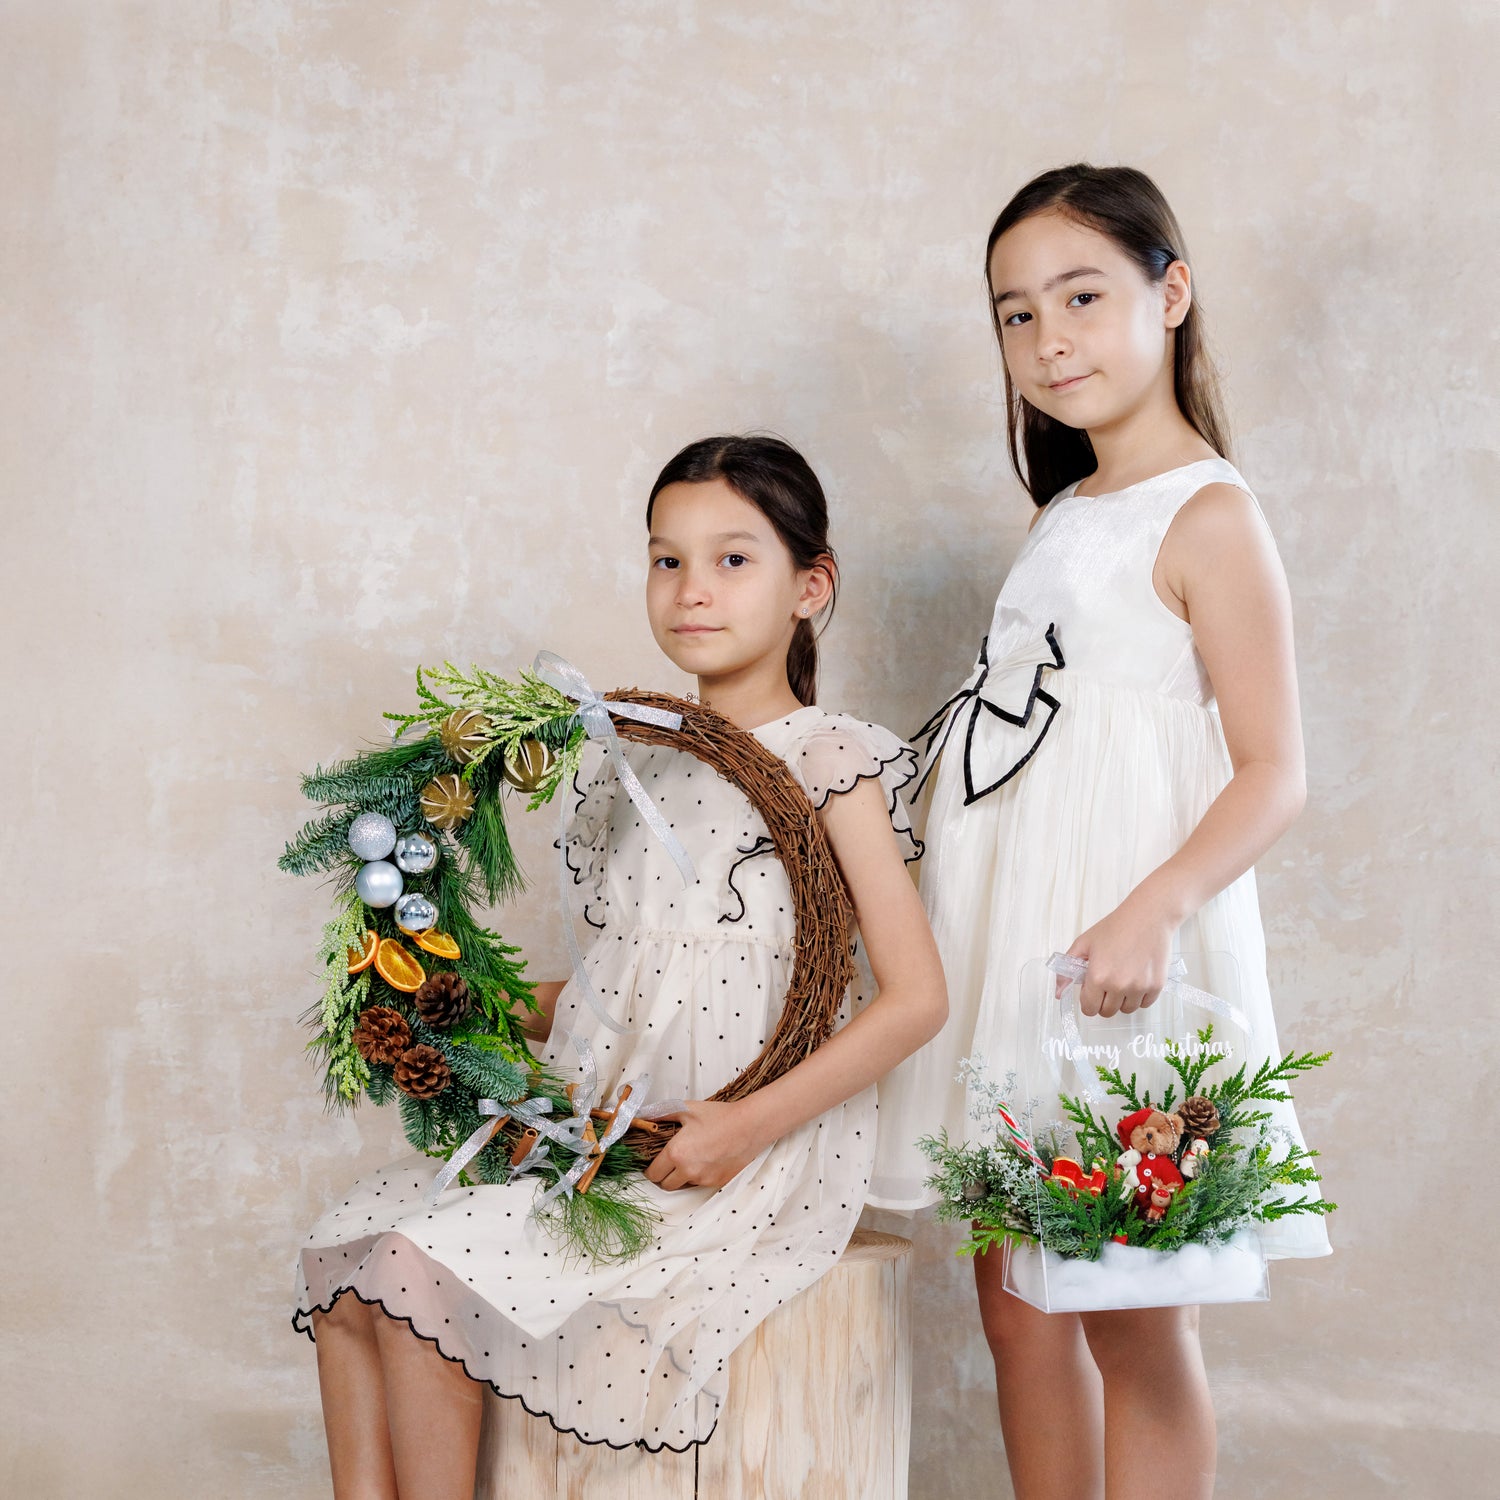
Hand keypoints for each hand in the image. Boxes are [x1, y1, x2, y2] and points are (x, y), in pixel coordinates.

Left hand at [642, 1100, 767, 1190]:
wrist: (750, 1125)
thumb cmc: (718, 1116)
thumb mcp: (687, 1109)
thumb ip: (661, 1113)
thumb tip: (643, 1115)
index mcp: (676, 1153)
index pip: (653, 1174)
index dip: (649, 1169)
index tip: (652, 1163)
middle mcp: (688, 1171)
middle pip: (665, 1185)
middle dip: (663, 1176)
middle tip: (668, 1163)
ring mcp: (704, 1179)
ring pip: (683, 1186)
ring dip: (680, 1177)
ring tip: (689, 1159)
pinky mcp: (717, 1183)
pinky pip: (700, 1184)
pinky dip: (698, 1176)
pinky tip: (705, 1160)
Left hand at [1066, 894, 1176, 1017]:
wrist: (1148, 918)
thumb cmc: (1116, 928)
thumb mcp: (1084, 944)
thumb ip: (1067, 970)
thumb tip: (1059, 993)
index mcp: (1098, 977)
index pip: (1089, 1009)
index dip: (1088, 1001)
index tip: (1091, 992)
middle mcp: (1119, 986)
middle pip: (1107, 1012)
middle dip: (1103, 1000)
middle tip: (1106, 983)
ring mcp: (1139, 988)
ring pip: (1126, 1010)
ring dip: (1122, 1000)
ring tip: (1122, 978)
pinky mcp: (1156, 986)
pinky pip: (1144, 1004)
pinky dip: (1139, 996)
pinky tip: (1136, 978)